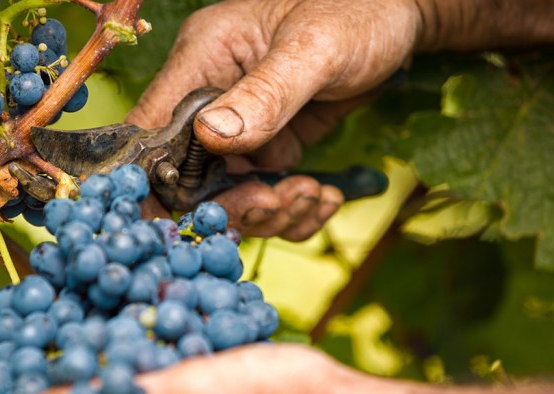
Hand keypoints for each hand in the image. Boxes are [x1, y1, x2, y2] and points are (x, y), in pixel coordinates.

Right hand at [132, 0, 422, 239]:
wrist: (399, 16)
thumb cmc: (358, 11)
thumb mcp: (315, 49)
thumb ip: (266, 94)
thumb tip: (212, 139)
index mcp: (202, 58)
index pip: (153, 127)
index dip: (161, 178)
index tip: (197, 214)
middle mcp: (211, 95)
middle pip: (190, 173)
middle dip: (234, 201)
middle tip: (279, 204)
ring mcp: (239, 124)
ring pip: (229, 192)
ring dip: (270, 210)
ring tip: (313, 196)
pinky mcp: (269, 143)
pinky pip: (264, 190)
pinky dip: (291, 208)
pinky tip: (323, 198)